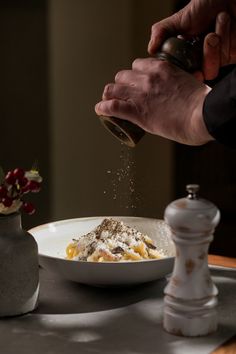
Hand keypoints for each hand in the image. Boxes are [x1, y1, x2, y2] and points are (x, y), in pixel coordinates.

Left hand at [95, 58, 212, 144]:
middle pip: (122, 75)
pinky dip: (103, 108)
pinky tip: (100, 110)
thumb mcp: (189, 82)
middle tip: (122, 94)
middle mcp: (147, 78)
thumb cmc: (202, 103)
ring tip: (107, 101)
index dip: (134, 74)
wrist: (202, 115)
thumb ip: (180, 82)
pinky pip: (112, 106)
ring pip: (113, 89)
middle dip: (121, 84)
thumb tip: (181, 88)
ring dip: (109, 95)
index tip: (134, 82)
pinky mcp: (136, 111)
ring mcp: (140, 94)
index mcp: (161, 68)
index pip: (138, 65)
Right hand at [148, 0, 235, 79]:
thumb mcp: (179, 18)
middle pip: (198, 77)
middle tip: (206, 43)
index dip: (181, 77)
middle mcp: (201, 59)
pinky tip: (224, 21)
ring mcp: (217, 58)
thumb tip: (150, 49)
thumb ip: (161, 32)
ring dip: (213, 45)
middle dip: (202, 63)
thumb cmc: (205, 5)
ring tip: (217, 23)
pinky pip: (225, 58)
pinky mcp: (232, 55)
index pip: (181, 74)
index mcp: (186, 54)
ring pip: (211, 69)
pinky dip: (224, 37)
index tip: (186, 73)